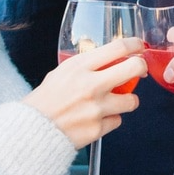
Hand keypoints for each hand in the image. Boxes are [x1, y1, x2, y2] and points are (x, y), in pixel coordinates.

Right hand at [24, 36, 145, 149]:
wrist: (32, 130)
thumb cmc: (44, 101)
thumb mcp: (61, 73)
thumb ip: (84, 67)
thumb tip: (107, 61)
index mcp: (80, 67)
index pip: (118, 48)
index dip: (134, 44)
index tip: (138, 46)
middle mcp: (91, 85)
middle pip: (134, 68)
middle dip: (141, 68)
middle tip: (138, 71)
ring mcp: (96, 108)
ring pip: (132, 101)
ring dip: (127, 100)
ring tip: (116, 101)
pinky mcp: (98, 128)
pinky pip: (117, 121)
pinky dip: (110, 119)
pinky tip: (97, 118)